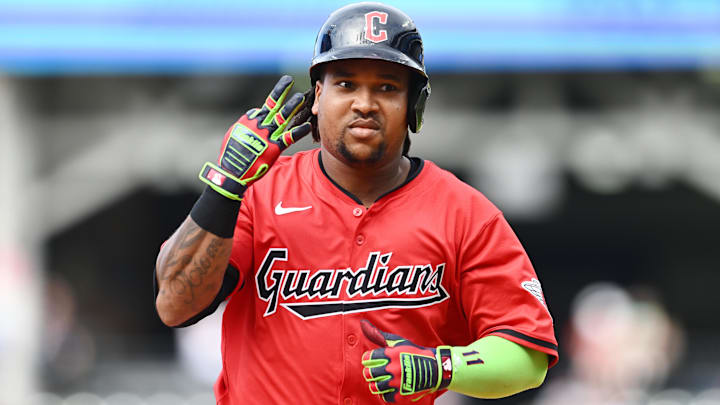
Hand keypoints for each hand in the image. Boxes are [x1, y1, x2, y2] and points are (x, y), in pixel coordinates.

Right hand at [199, 75, 310, 199]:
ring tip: (301, 97)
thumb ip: (246, 123)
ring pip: (282, 117)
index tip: (275, 102)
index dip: (269, 105)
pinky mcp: (274, 148)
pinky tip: (307, 126)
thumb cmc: (231, 154)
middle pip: (273, 105)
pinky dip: (298, 131)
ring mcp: (267, 135)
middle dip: (281, 92)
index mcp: (249, 121)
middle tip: (289, 80)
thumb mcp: (234, 133)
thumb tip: (254, 114)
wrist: (232, 171)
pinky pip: (289, 137)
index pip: (263, 109)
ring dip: (292, 106)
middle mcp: (259, 125)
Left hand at [361, 320, 452, 402]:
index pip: (369, 358)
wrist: (434, 368)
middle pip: (370, 373)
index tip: (370, 360)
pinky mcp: (402, 393)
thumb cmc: (415, 353)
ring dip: (375, 383)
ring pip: (375, 386)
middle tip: (374, 371)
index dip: (367, 359)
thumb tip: (363, 324)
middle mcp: (393, 368)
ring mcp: (398, 382)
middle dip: (370, 372)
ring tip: (380, 380)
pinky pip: (385, 397)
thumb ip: (379, 335)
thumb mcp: (398, 342)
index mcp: (391, 355)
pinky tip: (388, 388)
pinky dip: (384, 394)